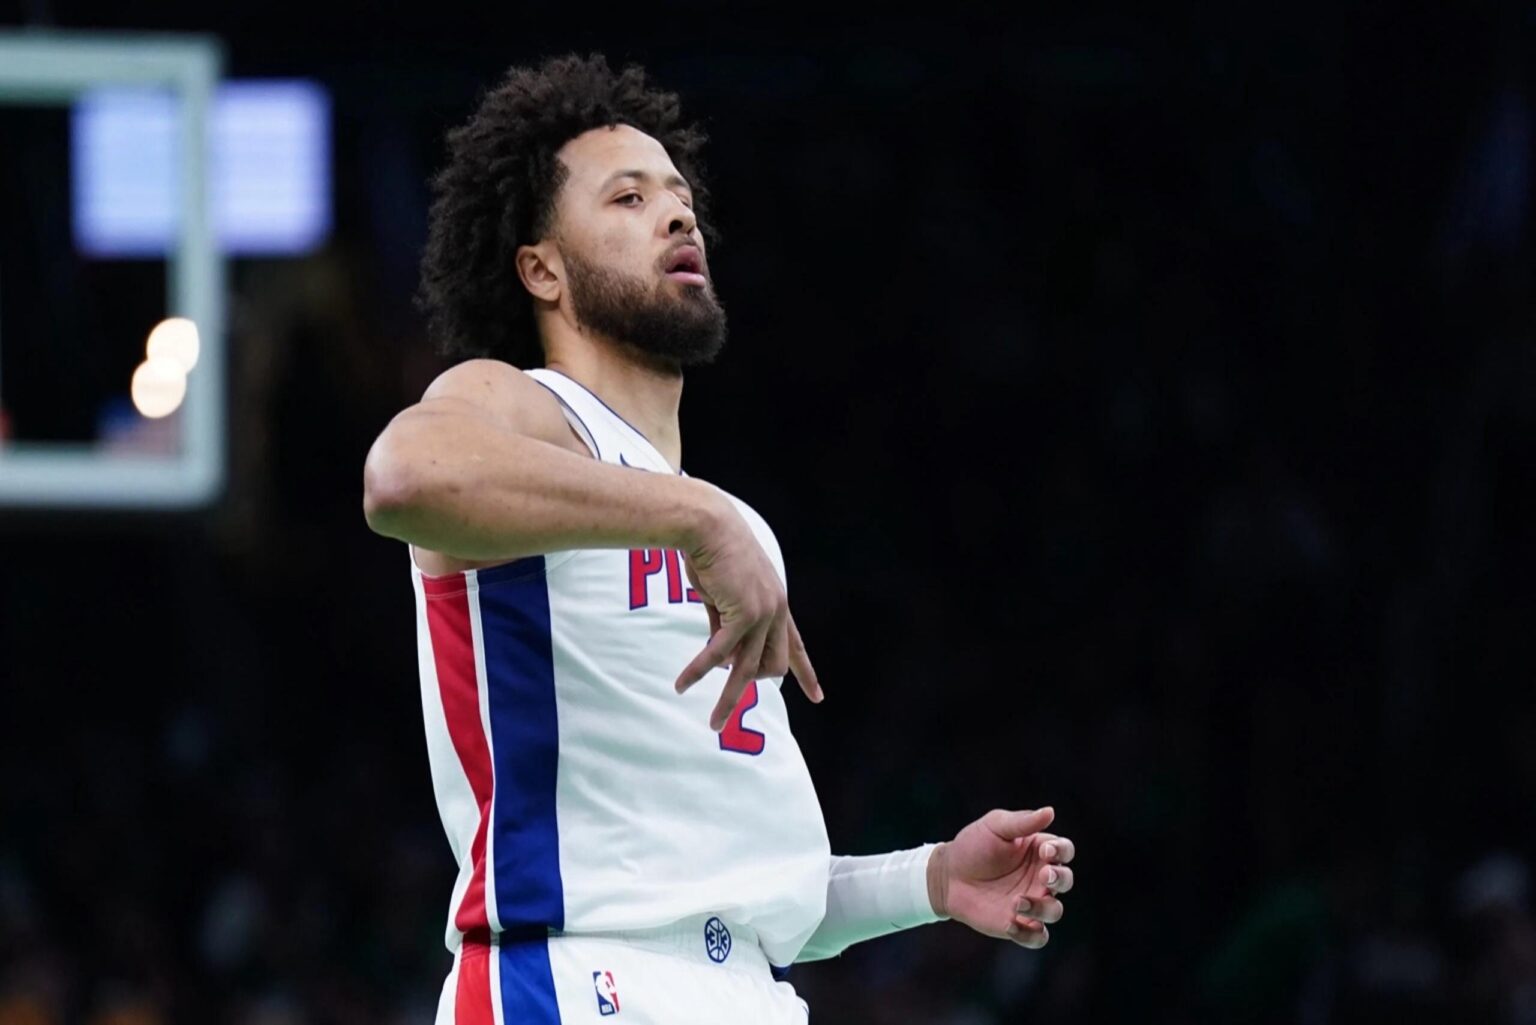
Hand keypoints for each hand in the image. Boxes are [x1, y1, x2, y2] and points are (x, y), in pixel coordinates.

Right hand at [674, 491, 823, 729]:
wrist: (708, 525)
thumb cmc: (712, 552)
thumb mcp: (725, 592)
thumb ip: (726, 621)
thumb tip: (718, 652)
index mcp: (777, 603)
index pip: (797, 646)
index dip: (807, 674)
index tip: (818, 698)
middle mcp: (776, 610)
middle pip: (774, 667)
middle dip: (750, 685)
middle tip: (727, 700)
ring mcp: (762, 613)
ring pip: (748, 670)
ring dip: (729, 699)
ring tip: (714, 724)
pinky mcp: (741, 613)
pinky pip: (718, 653)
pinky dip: (699, 671)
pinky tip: (682, 684)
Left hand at [928, 807, 1074, 948]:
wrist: (947, 875)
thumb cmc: (972, 846)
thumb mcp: (995, 826)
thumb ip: (1023, 822)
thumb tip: (1050, 811)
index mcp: (1039, 851)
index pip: (1065, 851)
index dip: (1061, 851)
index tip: (1045, 851)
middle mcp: (1040, 878)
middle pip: (1066, 880)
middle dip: (1060, 879)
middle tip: (1044, 876)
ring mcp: (1032, 902)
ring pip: (1055, 911)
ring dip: (1042, 908)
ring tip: (1017, 902)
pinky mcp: (1018, 924)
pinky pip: (1037, 937)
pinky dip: (1029, 935)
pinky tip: (1009, 923)